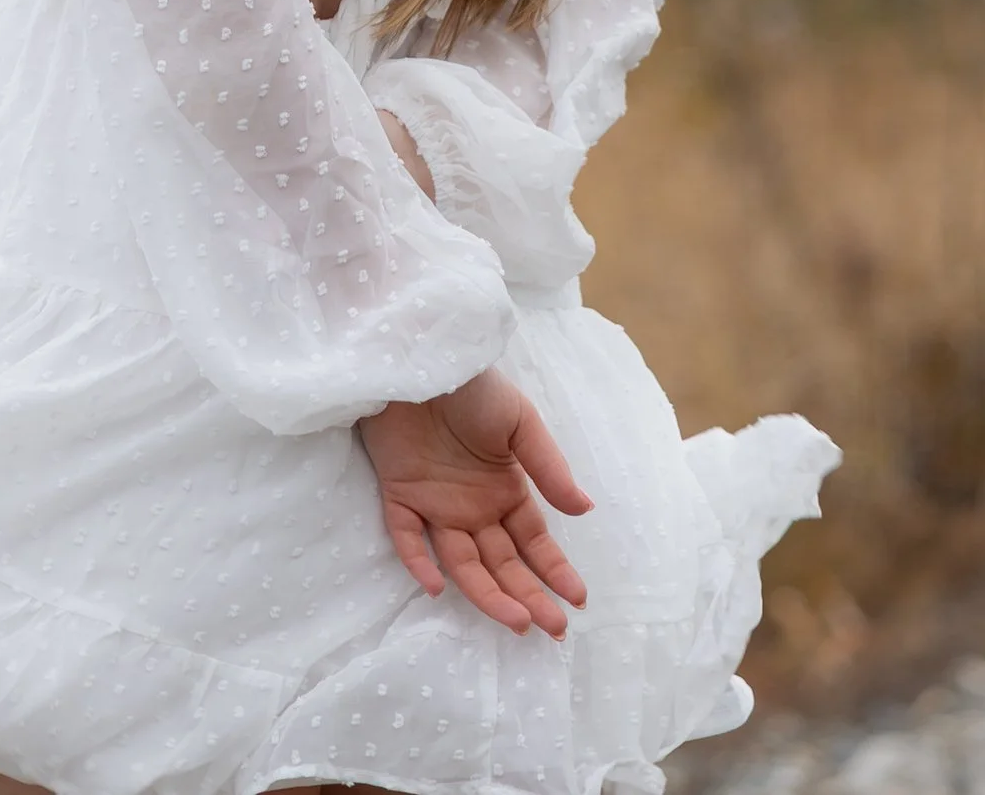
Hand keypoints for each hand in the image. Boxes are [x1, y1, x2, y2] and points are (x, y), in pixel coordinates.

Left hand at [359, 369, 592, 637]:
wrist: (421, 354)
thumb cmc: (475, 385)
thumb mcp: (520, 421)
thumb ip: (548, 467)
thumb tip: (586, 510)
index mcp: (505, 489)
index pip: (533, 542)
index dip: (554, 571)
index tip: (577, 601)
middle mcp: (473, 506)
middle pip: (502, 563)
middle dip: (529, 596)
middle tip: (554, 630)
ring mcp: (436, 504)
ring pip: (462, 562)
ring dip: (487, 593)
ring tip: (516, 620)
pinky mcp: (398, 493)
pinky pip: (406, 536)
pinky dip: (419, 562)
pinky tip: (436, 587)